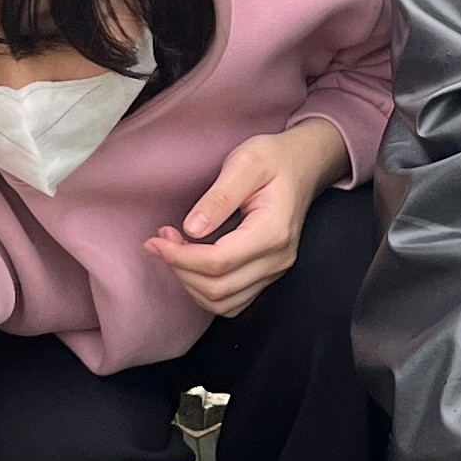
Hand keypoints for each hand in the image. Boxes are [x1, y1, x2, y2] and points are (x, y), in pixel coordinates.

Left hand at [150, 121, 347, 318]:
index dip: (180, 256)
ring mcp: (276, 270)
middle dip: (180, 268)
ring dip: (190, 283)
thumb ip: (219, 196)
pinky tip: (192, 265)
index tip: (157, 239)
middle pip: (218, 288)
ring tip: (174, 252)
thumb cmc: (274, 158)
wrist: (303, 164)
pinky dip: (205, 290)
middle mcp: (278, 258)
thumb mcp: (246, 162)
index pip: (218, 262)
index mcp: (273, 232)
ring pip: (223, 302)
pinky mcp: (268, 273)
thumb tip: (192, 229)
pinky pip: (232, 301)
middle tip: (162, 240)